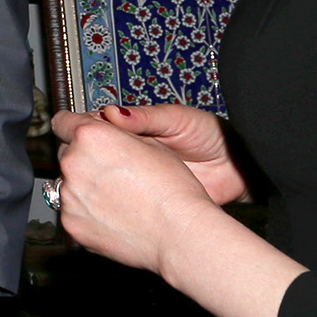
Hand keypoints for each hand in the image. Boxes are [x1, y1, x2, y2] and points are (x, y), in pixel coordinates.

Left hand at [50, 110, 223, 276]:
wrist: (179, 233)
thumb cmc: (171, 189)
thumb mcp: (151, 142)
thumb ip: (116, 131)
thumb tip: (104, 128)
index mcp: (91, 137)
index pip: (63, 121)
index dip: (76, 125)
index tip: (83, 133)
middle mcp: (73, 164)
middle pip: (67, 153)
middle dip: (84, 158)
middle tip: (112, 170)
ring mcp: (69, 196)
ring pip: (70, 184)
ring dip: (86, 186)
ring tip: (118, 197)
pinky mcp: (71, 224)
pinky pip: (74, 211)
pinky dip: (88, 212)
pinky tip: (114, 215)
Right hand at [74, 104, 251, 204]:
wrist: (237, 170)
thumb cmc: (211, 137)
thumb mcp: (177, 120)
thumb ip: (145, 117)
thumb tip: (110, 113)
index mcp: (130, 128)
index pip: (90, 126)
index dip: (82, 130)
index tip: (78, 135)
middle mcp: (126, 153)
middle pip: (87, 155)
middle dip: (86, 158)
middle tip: (91, 161)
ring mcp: (131, 178)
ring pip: (97, 181)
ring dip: (96, 182)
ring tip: (103, 183)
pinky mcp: (141, 199)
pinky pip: (116, 201)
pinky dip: (109, 203)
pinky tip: (114, 203)